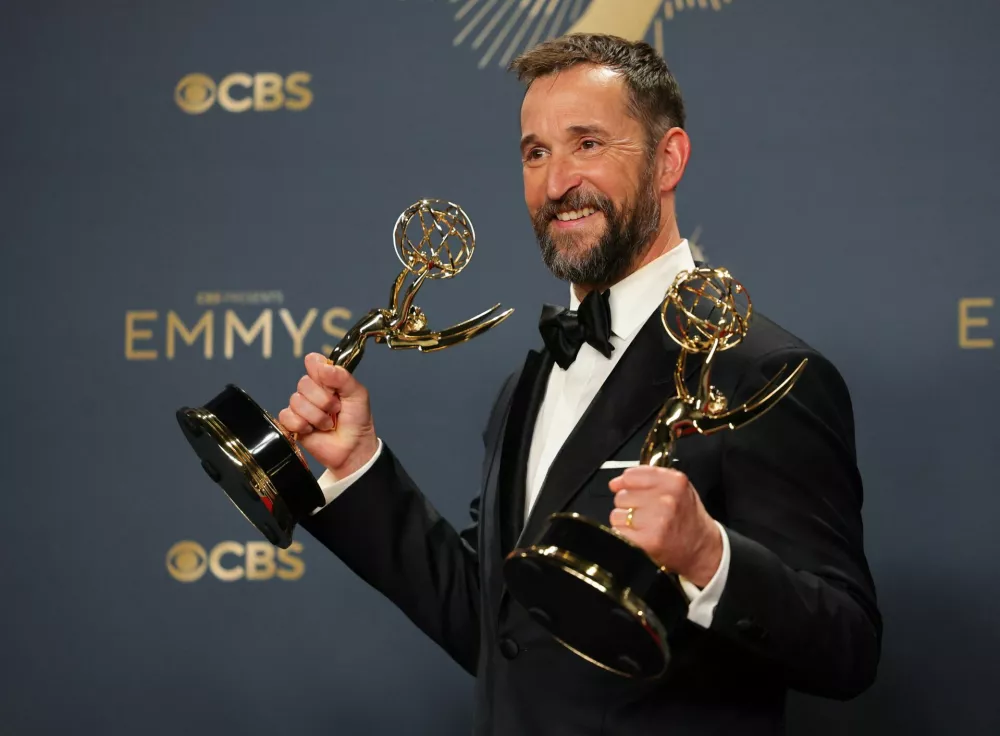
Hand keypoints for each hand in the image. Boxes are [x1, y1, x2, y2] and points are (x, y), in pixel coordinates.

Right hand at [277, 353, 378, 477]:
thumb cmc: (357, 421)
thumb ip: (341, 376)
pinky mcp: (292, 423)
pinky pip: (287, 416)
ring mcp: (301, 406)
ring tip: (328, 424)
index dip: (319, 372)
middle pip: (303, 383)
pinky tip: (313, 430)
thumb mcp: (357, 394)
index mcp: (326, 379)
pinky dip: (302, 425)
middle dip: (324, 401)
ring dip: (316, 416)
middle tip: (336, 410)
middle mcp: (311, 390)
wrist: (353, 448)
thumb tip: (322, 364)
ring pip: (296, 401)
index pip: (312, 362)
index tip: (332, 384)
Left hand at [608, 466, 721, 587]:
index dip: (624, 483)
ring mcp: (657, 521)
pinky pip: (618, 531)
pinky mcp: (647, 541)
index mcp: (674, 482)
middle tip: (645, 513)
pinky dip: (625, 535)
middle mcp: (666, 500)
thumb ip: (649, 478)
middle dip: (629, 504)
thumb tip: (616, 483)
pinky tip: (640, 535)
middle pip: (622, 496)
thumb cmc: (687, 517)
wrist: (702, 549)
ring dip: (626, 521)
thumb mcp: (679, 488)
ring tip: (644, 525)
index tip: (627, 489)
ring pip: (617, 514)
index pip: (631, 475)